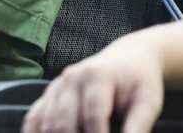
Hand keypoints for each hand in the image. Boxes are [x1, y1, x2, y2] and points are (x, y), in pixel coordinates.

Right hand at [23, 40, 163, 132]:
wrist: (127, 58)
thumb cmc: (139, 81)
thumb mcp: (148, 101)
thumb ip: (139, 126)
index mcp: (96, 76)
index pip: (93, 115)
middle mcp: (71, 78)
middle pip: (65, 120)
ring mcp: (57, 84)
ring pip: (48, 120)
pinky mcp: (50, 92)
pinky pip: (35, 114)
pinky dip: (35, 131)